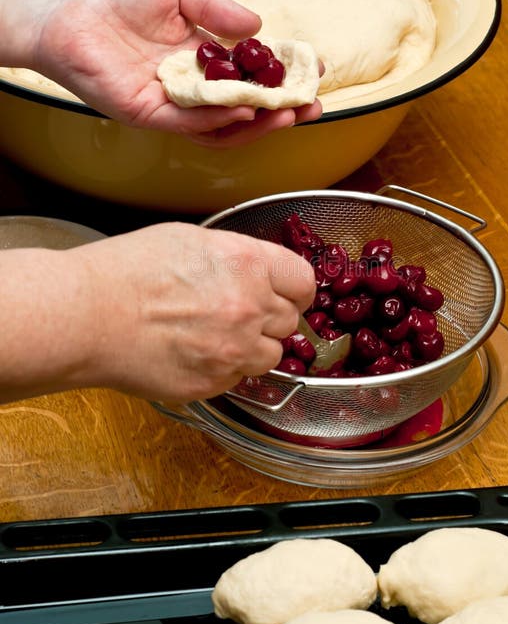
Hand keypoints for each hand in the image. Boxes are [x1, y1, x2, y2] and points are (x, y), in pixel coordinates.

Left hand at [4, 0, 321, 144]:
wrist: (66, 4)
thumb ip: (217, 10)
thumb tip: (259, 29)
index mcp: (202, 56)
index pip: (251, 74)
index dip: (283, 75)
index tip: (312, 69)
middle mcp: (191, 85)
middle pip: (244, 109)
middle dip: (281, 109)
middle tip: (310, 105)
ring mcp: (171, 103)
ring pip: (223, 127)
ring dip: (258, 124)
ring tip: (287, 113)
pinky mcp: (148, 113)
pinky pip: (189, 124)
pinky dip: (218, 121)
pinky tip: (243, 112)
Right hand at [70, 223, 315, 401]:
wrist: (88, 314)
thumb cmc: (127, 271)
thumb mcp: (192, 240)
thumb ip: (237, 258)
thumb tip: (258, 273)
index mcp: (248, 263)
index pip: (303, 281)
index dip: (295, 289)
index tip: (288, 294)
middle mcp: (250, 307)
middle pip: (289, 321)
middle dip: (269, 318)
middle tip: (238, 314)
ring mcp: (234, 349)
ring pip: (270, 356)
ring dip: (251, 348)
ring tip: (215, 337)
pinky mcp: (213, 383)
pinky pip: (237, 379)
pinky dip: (223, 370)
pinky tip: (193, 353)